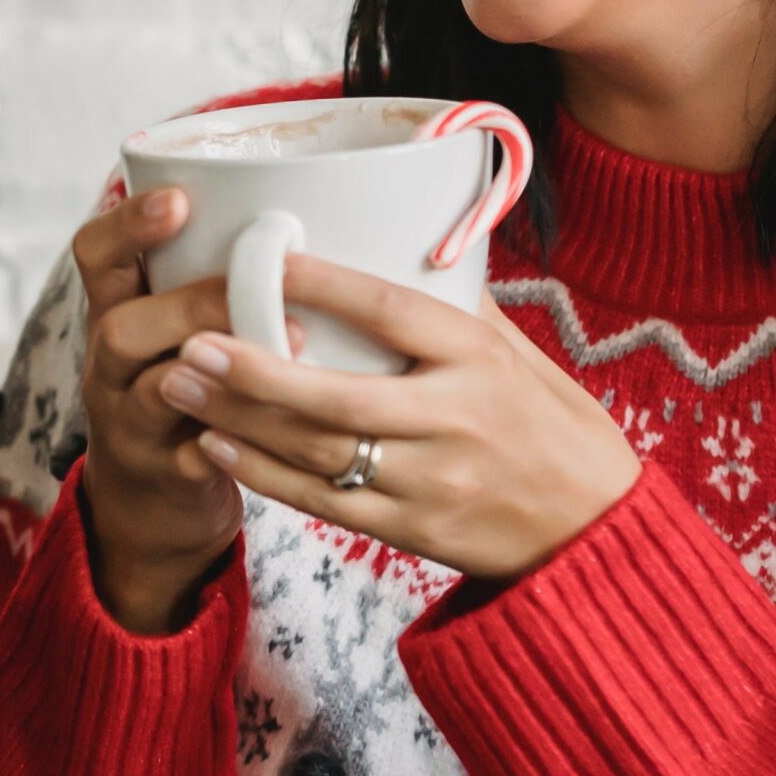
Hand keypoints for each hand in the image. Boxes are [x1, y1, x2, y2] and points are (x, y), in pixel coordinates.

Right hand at [71, 186, 255, 634]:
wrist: (147, 502)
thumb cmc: (183, 389)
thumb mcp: (175, 327)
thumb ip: (209, 277)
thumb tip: (308, 207)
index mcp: (115, 313)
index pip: (95, 255)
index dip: (128, 224)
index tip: (178, 199)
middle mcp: (109, 367)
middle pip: (118, 327)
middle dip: (188, 305)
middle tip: (254, 291)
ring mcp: (130, 426)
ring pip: (150, 393)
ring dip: (216, 369)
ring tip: (290, 348)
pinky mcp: (163, 477)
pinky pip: (192, 461)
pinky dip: (234, 443)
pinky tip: (279, 428)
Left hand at [154, 257, 641, 580]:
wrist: (596, 535)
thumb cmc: (554, 428)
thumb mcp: (519, 354)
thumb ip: (452, 308)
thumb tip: (390, 240)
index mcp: (478, 362)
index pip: (393, 314)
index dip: (326, 285)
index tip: (265, 256)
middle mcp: (452, 422)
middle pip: (338, 398)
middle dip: (255, 371)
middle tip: (190, 339)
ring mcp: (428, 482)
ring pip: (318, 453)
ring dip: (241, 420)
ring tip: (179, 382)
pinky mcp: (411, 531)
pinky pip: (324, 504)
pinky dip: (263, 476)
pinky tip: (214, 446)